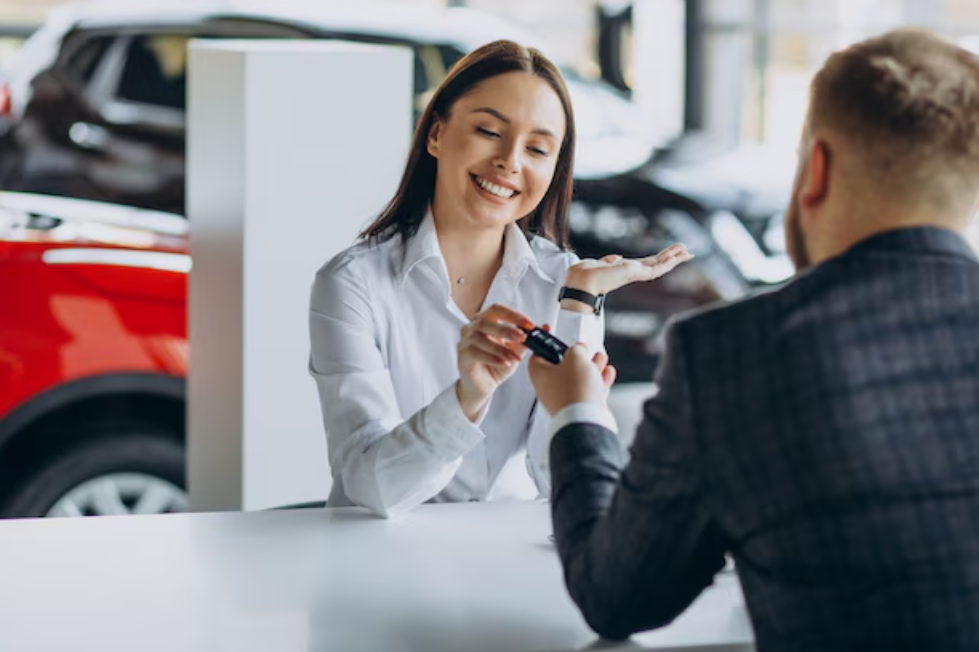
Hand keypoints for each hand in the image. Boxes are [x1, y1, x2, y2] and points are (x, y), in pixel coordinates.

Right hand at [456, 303, 531, 420]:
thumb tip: (543, 329)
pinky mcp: (462, 354)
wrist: (483, 385)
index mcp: (485, 320)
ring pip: (480, 337)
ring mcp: (465, 340)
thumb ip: (525, 341)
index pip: (497, 309)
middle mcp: (472, 326)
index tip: (529, 325)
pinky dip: (493, 358)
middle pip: (486, 320)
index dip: (513, 315)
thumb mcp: (514, 352)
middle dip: (507, 328)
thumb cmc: (497, 365)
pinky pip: (475, 352)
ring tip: (515, 359)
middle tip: (522, 337)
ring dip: (501, 348)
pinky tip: (504, 364)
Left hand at [528, 343, 616, 416]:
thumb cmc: (574, 389)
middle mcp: (549, 388)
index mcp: (540, 374)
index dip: (547, 343)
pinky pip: (588, 391)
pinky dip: (598, 381)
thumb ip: (576, 349)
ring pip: (578, 379)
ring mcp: (564, 399)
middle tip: (585, 348)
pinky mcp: (578, 408)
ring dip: (591, 367)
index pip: (538, 354)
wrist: (585, 419)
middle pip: (562, 367)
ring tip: (601, 358)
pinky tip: (607, 373)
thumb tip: (579, 349)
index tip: (552, 334)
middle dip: (577, 356)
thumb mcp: (575, 358)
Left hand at [563, 243, 692, 297]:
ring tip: (689, 251)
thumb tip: (617, 258)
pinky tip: (677, 256)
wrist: (580, 282)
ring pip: (660, 266)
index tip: (671, 253)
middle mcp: (632, 272)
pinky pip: (655, 268)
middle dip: (672, 257)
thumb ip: (610, 261)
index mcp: (624, 270)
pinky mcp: (634, 274)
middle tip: (688, 251)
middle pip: (657, 263)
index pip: (647, 263)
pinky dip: (667, 262)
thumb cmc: (584, 275)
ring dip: (674, 258)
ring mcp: (634, 274)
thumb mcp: (599, 263)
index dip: (659, 257)